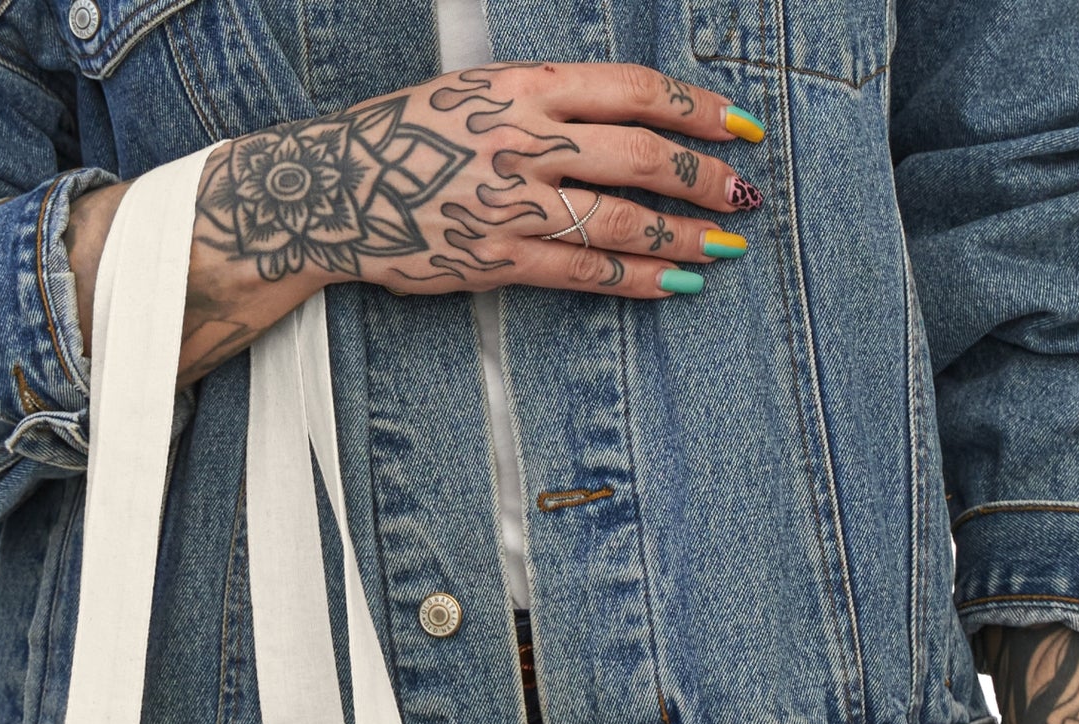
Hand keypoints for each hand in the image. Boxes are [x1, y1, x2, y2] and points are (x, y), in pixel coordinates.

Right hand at [70, 64, 764, 380]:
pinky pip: (584, 269)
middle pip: (641, 155)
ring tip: (725, 244)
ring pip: (622, 219)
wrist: (333, 190)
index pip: (633, 90)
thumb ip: (546, 102)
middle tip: (744, 194)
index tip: (739, 125)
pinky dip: (637, 277)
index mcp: (524, 85)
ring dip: (684, 235)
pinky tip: (675, 284)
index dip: (695, 109)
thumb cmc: (407, 138)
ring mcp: (513, 203)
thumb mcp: (477, 91)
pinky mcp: (499, 258)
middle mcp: (525, 140)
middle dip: (704, 177)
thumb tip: (623, 119)